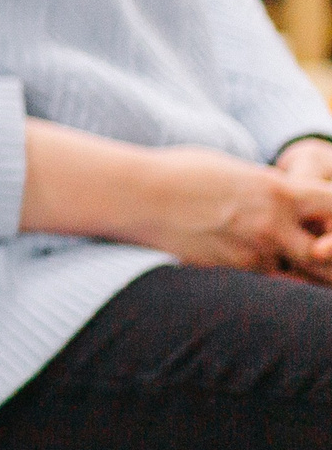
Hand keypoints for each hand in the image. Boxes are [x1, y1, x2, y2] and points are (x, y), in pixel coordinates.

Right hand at [131, 145, 331, 281]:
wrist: (136, 197)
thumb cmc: (180, 173)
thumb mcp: (236, 169)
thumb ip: (269, 186)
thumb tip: (286, 195)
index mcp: (278, 191)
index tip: (325, 216)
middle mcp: (273, 227)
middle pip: (327, 254)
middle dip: (325, 251)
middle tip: (315, 247)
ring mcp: (253, 255)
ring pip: (300, 275)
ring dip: (301, 269)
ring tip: (286, 257)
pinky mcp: (231, 274)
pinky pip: (265, 280)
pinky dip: (269, 275)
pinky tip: (251, 261)